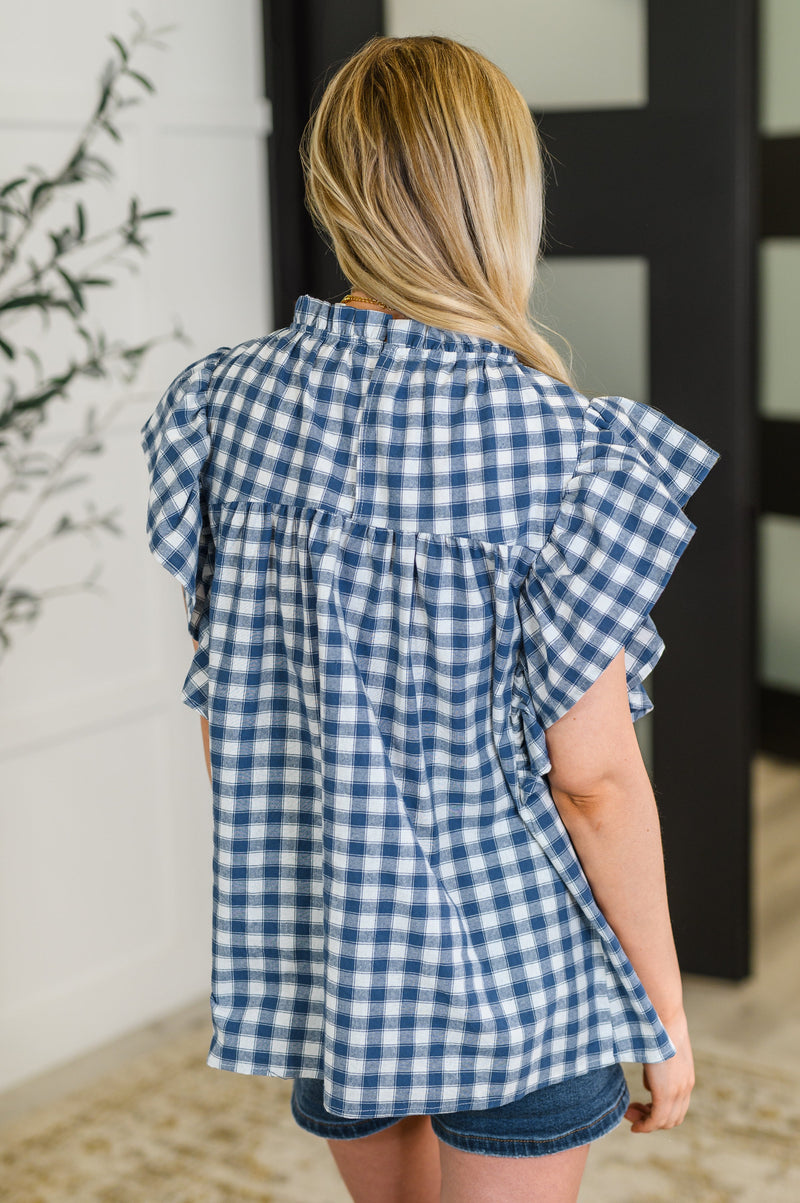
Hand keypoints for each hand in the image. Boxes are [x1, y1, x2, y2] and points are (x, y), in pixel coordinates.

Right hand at [624, 1008, 694, 1132]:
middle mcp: (685, 1088)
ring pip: (665, 1122)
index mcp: (685, 1078)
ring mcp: (678, 1092)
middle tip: (632, 1110)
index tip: (641, 1105)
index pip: (677, 1106)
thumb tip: (648, 1084)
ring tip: (629, 1114)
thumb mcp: (659, 1053)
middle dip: (652, 1120)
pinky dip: (645, 1126)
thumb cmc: (657, 1027)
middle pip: (673, 1119)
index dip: (659, 1111)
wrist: (664, 1018)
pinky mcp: (666, 1093)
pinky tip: (634, 1126)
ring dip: (647, 1122)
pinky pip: (656, 1120)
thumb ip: (656, 1070)